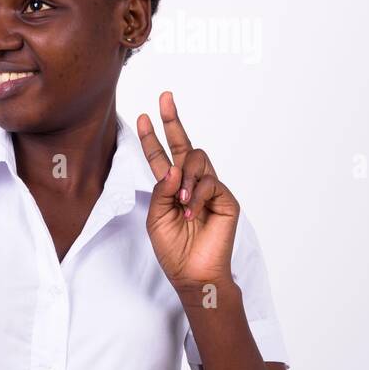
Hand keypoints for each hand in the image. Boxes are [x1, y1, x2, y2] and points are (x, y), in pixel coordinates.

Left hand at [137, 91, 238, 296]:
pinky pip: (210, 182)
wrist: (193, 272)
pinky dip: (198, 194)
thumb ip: (161, 191)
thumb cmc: (173, 248)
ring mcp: (210, 189)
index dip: (151, 137)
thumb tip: (173, 168)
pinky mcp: (226, 199)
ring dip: (185, 176)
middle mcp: (190, 183)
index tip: (142, 116)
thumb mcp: (156, 218)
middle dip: (173, 120)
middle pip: (183, 145)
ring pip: (197, 160)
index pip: (160, 156)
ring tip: (181, 201)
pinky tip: (192, 210)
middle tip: (165, 97)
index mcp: (169, 188)